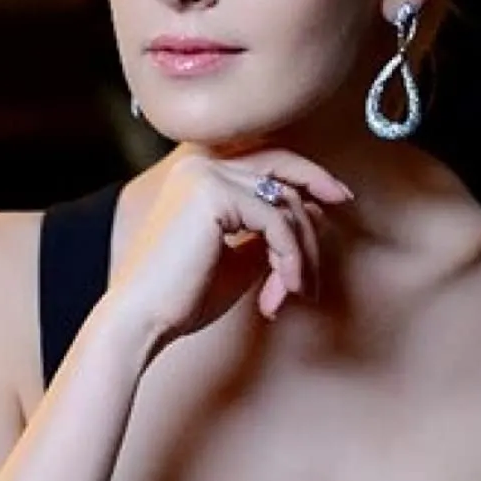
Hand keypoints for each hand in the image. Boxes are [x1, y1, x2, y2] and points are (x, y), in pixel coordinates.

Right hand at [107, 150, 353, 346]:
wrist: (141, 320)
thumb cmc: (182, 297)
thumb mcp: (237, 258)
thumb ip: (268, 234)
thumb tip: (313, 214)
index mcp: (199, 172)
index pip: (269, 160)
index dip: (309, 175)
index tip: (339, 198)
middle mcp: (200, 163)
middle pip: (283, 179)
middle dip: (311, 223)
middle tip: (319, 269)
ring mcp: (205, 174)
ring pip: (285, 204)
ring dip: (300, 253)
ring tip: (294, 292)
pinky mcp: (213, 194)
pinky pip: (277, 222)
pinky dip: (291, 257)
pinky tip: (288, 288)